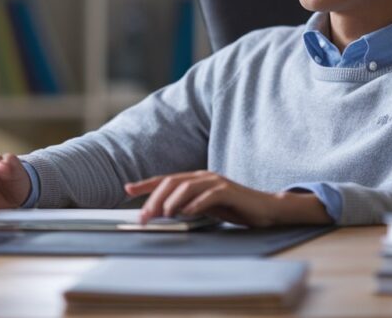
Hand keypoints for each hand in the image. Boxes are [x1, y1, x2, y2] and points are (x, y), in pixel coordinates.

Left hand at [124, 170, 331, 227]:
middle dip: (154, 198)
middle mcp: (203, 176)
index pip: (166, 179)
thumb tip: (163, 211)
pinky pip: (208, 195)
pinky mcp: (229, 191)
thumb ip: (186, 206)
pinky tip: (187, 213)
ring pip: (187, 186)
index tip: (127, 189)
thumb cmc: (234, 209)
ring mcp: (216, 182)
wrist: (265, 209)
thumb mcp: (205, 208)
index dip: (146, 183)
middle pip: (172, 183)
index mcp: (196, 178)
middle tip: (144, 216)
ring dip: (172, 201)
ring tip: (163, 215)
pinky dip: (196, 204)